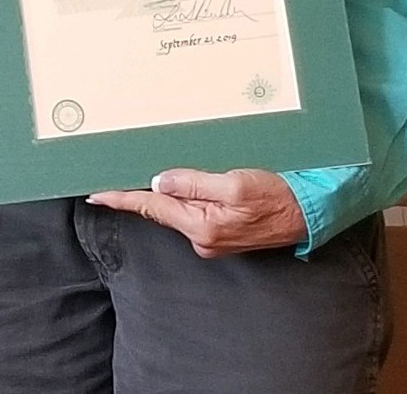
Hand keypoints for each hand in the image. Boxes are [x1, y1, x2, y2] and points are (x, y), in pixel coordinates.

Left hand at [87, 168, 306, 256]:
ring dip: (166, 191)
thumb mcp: (234, 185)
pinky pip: (194, 210)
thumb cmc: (277, 198)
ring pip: (178, 208)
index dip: (122, 199)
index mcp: (201, 227)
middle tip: (119, 169)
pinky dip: (185, 195)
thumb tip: (159, 182)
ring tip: (153, 169)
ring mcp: (211, 237)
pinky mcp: (221, 231)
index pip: (152, 208)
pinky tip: (183, 182)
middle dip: (142, 190)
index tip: (96, 194)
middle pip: (162, 208)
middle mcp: (202, 237)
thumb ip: (194, 184)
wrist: (309, 213)